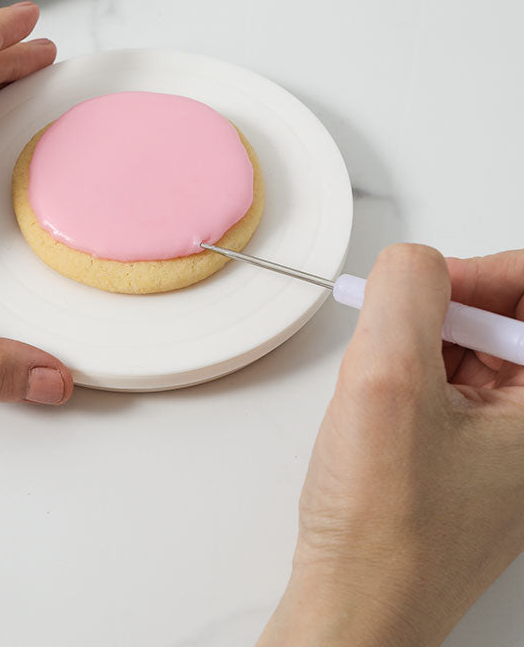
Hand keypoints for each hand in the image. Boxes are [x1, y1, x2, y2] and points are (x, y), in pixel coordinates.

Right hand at [258, 244, 523, 645]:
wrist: (356, 603)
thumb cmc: (382, 529)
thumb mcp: (387, 383)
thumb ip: (405, 294)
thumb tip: (412, 261)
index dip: (488, 274)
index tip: (431, 285)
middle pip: (513, 318)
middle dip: (449, 305)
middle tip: (399, 324)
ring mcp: (507, 442)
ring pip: (476, 346)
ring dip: (424, 339)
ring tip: (383, 376)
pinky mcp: (471, 451)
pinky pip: (452, 379)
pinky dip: (414, 369)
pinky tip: (384, 400)